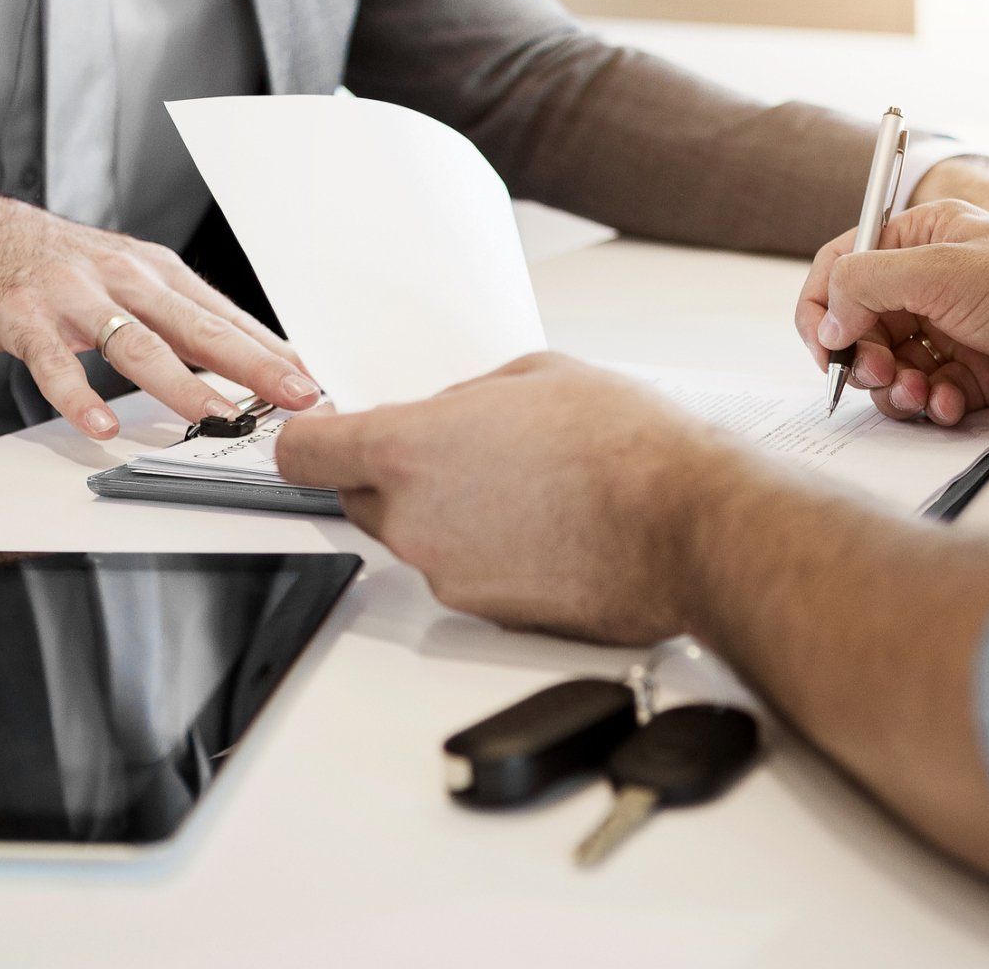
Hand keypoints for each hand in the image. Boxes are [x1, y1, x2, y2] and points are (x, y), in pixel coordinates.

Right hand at [0, 181, 321, 437]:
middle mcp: (127, 279)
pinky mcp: (25, 318)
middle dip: (255, 365)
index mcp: (160, 274)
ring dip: (182, 386)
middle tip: (297, 396)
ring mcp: (76, 298)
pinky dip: (79, 397)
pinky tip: (100, 427)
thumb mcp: (131, 280)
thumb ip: (182, 321)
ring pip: (138, 344)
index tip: (316, 383)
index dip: (275, 352)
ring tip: (218, 419)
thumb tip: (247, 359)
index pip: (229, 318)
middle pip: (200, 328)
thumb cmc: (58, 266)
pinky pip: (54, 364)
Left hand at [274, 354, 735, 643]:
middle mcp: (414, 521)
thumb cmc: (624, 447)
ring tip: (529, 485)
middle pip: (360, 499)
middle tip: (462, 450)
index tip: (329, 431)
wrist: (684, 525)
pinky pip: (468, 571)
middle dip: (394, 475)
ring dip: (453, 513)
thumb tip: (450, 414)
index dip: (311, 439)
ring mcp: (448, 574)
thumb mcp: (536, 375)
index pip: (304, 454)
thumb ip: (466, 397)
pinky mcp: (488, 612)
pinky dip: (492, 551)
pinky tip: (548, 524)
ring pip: (420, 536)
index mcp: (409, 451)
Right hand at [796, 199, 988, 429]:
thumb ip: (867, 283)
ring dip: (894, 386)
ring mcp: (953, 330)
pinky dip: (931, 404)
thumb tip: (828, 320)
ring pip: (889, 365)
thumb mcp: (942, 270)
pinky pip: (926, 394)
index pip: (843, 264)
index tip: (825, 344)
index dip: (823, 305)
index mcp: (923, 238)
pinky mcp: (974, 375)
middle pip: (860, 323)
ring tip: (921, 392)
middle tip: (879, 372)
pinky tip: (954, 404)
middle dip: (862, 355)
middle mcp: (933, 282)